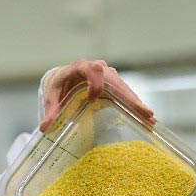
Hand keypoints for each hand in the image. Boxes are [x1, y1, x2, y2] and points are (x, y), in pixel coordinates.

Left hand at [40, 59, 155, 131]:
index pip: (92, 70)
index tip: (92, 100)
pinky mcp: (114, 83)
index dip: (94, 84)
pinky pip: (126, 93)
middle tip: (143, 112)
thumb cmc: (59, 85)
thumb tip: (45, 128)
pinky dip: (135, 105)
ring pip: (124, 88)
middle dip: (129, 98)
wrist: (65, 77)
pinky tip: (146, 117)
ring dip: (137, 104)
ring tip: (150, 118)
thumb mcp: (52, 95)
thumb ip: (50, 110)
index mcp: (80, 67)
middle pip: (116, 81)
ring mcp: (109, 75)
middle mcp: (98, 68)